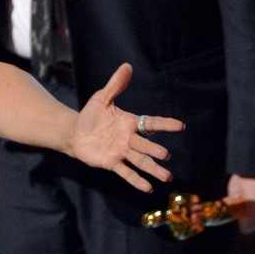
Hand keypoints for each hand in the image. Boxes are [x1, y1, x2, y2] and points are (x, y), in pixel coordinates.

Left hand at [70, 63, 184, 192]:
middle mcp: (129, 139)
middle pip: (145, 145)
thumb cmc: (91, 115)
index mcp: (130, 123)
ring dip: (152, 169)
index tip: (180, 126)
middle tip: (165, 155)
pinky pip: (126, 172)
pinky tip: (148, 187)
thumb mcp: (102, 98)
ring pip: (140, 161)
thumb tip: (127, 66)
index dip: (165, 124)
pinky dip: (136, 180)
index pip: (151, 123)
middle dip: (154, 149)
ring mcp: (121, 152)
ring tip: (166, 177)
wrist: (75, 132)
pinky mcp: (111, 163)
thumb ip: (116, 85)